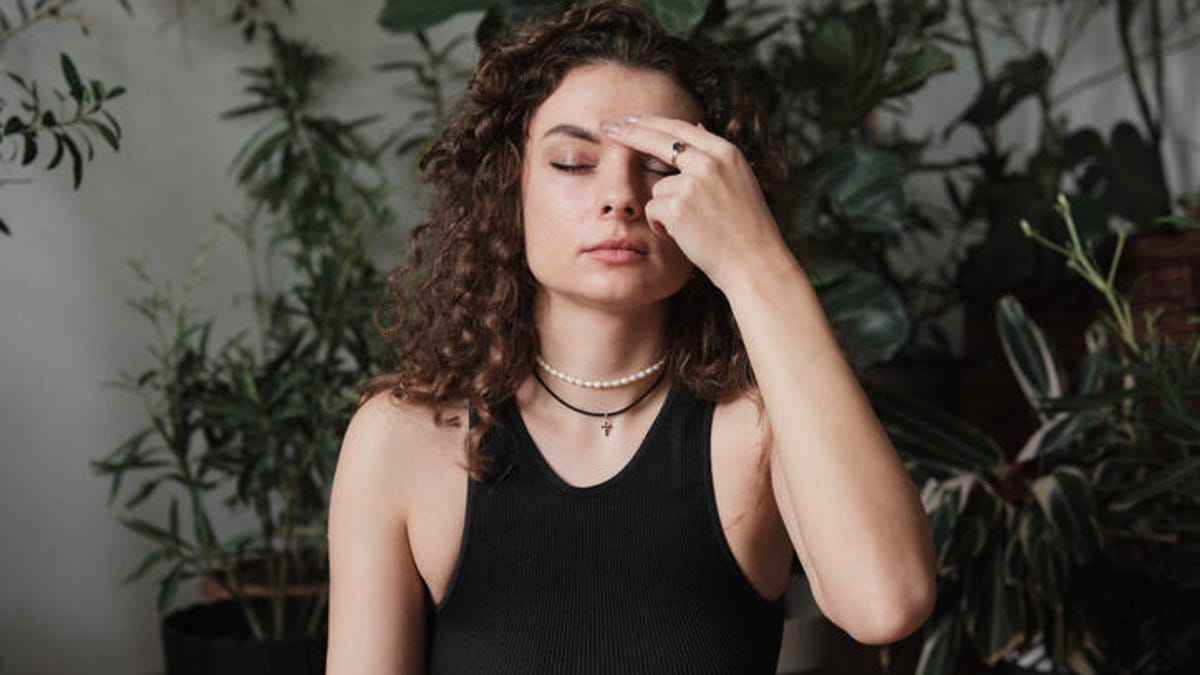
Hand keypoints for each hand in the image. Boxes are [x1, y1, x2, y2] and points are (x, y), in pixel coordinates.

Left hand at [601, 114, 788, 289]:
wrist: (754, 262)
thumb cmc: (746, 229)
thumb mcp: (738, 181)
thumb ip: (715, 158)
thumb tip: (695, 128)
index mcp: (727, 153)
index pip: (681, 128)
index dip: (653, 122)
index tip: (631, 118)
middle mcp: (710, 162)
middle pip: (659, 139)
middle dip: (630, 131)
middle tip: (608, 127)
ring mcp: (693, 183)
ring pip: (657, 187)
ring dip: (664, 208)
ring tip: (691, 227)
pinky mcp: (677, 206)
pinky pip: (652, 210)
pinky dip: (661, 226)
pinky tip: (684, 236)